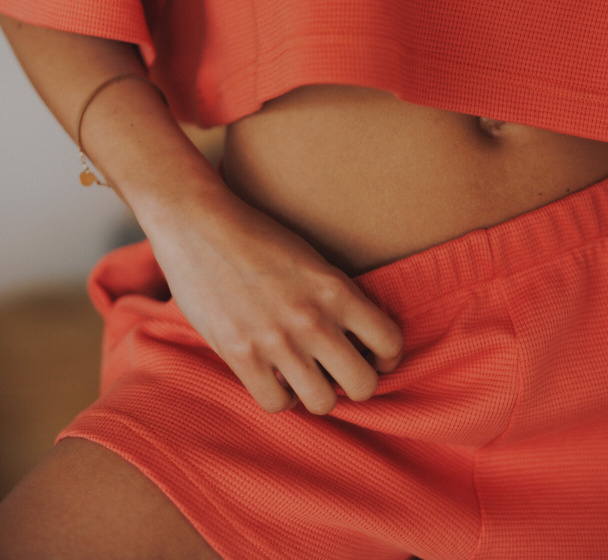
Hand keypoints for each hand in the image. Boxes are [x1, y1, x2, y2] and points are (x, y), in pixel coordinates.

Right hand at [144, 184, 403, 415]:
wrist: (198, 223)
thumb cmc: (255, 235)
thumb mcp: (310, 257)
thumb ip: (334, 297)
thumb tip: (355, 338)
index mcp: (335, 288)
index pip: (390, 342)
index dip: (387, 356)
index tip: (374, 356)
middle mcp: (312, 318)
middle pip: (363, 385)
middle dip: (357, 381)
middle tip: (341, 370)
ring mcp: (275, 340)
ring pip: (322, 403)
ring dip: (319, 392)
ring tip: (307, 375)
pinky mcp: (239, 354)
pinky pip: (277, 403)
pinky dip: (281, 395)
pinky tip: (276, 377)